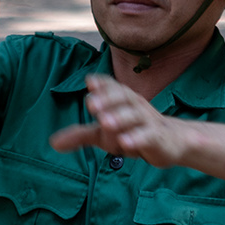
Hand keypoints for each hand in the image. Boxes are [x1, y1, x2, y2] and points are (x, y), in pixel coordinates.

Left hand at [49, 74, 192, 167]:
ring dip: (120, 117)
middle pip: (123, 98)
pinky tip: (125, 142)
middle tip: (92, 104)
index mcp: (123, 99)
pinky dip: (137, 138)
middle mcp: (136, 106)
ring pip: (134, 116)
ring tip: (105, 122)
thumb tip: (53, 143)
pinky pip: (147, 136)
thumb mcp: (104, 134)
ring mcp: (148, 121)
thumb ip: (81, 135)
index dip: (102, 84)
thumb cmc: (133, 132)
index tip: (90, 82)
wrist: (171, 142)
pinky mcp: (157, 138)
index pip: (112, 87)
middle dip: (108, 99)